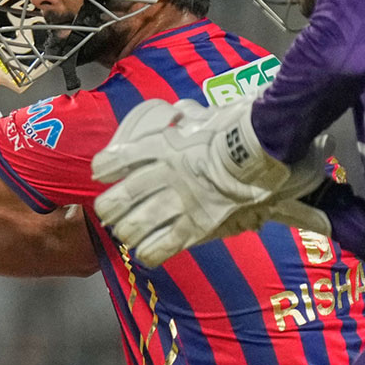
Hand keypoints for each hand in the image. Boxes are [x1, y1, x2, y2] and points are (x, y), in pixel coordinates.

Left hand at [91, 98, 332, 266]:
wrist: (262, 148)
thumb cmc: (236, 127)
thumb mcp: (204, 116)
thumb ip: (187, 119)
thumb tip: (184, 113)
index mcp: (161, 145)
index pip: (115, 160)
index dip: (104, 168)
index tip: (102, 172)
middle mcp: (162, 175)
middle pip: (118, 199)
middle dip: (109, 209)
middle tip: (110, 211)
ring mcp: (178, 201)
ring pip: (135, 226)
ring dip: (127, 232)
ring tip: (128, 233)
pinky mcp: (197, 224)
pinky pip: (164, 246)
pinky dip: (150, 252)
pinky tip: (147, 252)